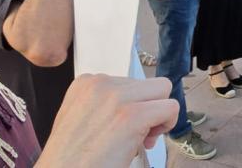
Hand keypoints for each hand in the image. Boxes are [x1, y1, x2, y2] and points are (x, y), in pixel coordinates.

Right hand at [38, 75, 177, 166]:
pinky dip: (167, 124)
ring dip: (158, 114)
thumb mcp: (80, 119)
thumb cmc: (71, 159)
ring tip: (141, 138)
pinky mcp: (133, 115)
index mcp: (86, 83)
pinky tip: (148, 141)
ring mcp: (116, 97)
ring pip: (163, 90)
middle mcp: (100, 83)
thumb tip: (133, 105)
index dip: (132, 106)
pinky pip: (170, 107)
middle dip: (148, 108)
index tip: (122, 128)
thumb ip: (103, 105)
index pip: (128, 82)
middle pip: (148, 84)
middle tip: (136, 135)